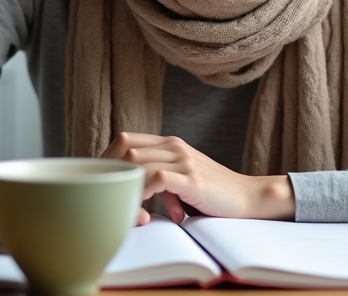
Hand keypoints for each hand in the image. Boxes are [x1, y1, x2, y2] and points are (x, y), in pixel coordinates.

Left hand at [101, 132, 294, 223]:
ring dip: (127, 187)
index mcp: (169, 143)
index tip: (102, 182)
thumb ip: (157, 176)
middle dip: (113, 176)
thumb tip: (127, 193)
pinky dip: (144, 192)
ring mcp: (184, 161)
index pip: (126, 138)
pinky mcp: (192, 179)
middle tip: (112, 199)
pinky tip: (145, 210)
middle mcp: (175, 146)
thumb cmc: (211, 193)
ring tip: (128, 208)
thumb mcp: (180, 178)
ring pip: (139, 162)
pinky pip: (158, 178)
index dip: (108, 158)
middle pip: (127, 149)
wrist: (246, 197)